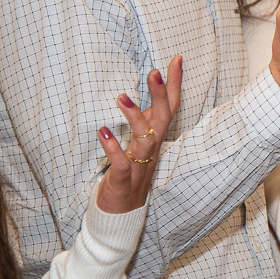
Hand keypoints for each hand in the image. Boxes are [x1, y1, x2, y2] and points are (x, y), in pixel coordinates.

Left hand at [95, 56, 183, 214]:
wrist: (120, 218)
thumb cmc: (128, 179)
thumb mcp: (138, 148)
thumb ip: (143, 126)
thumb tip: (143, 101)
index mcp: (156, 141)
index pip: (170, 109)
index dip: (174, 85)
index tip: (176, 60)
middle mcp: (152, 151)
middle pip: (162, 120)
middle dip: (160, 95)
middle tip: (154, 71)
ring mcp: (139, 166)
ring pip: (145, 140)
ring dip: (136, 118)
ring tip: (122, 96)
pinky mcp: (122, 181)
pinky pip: (121, 163)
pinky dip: (114, 148)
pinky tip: (103, 132)